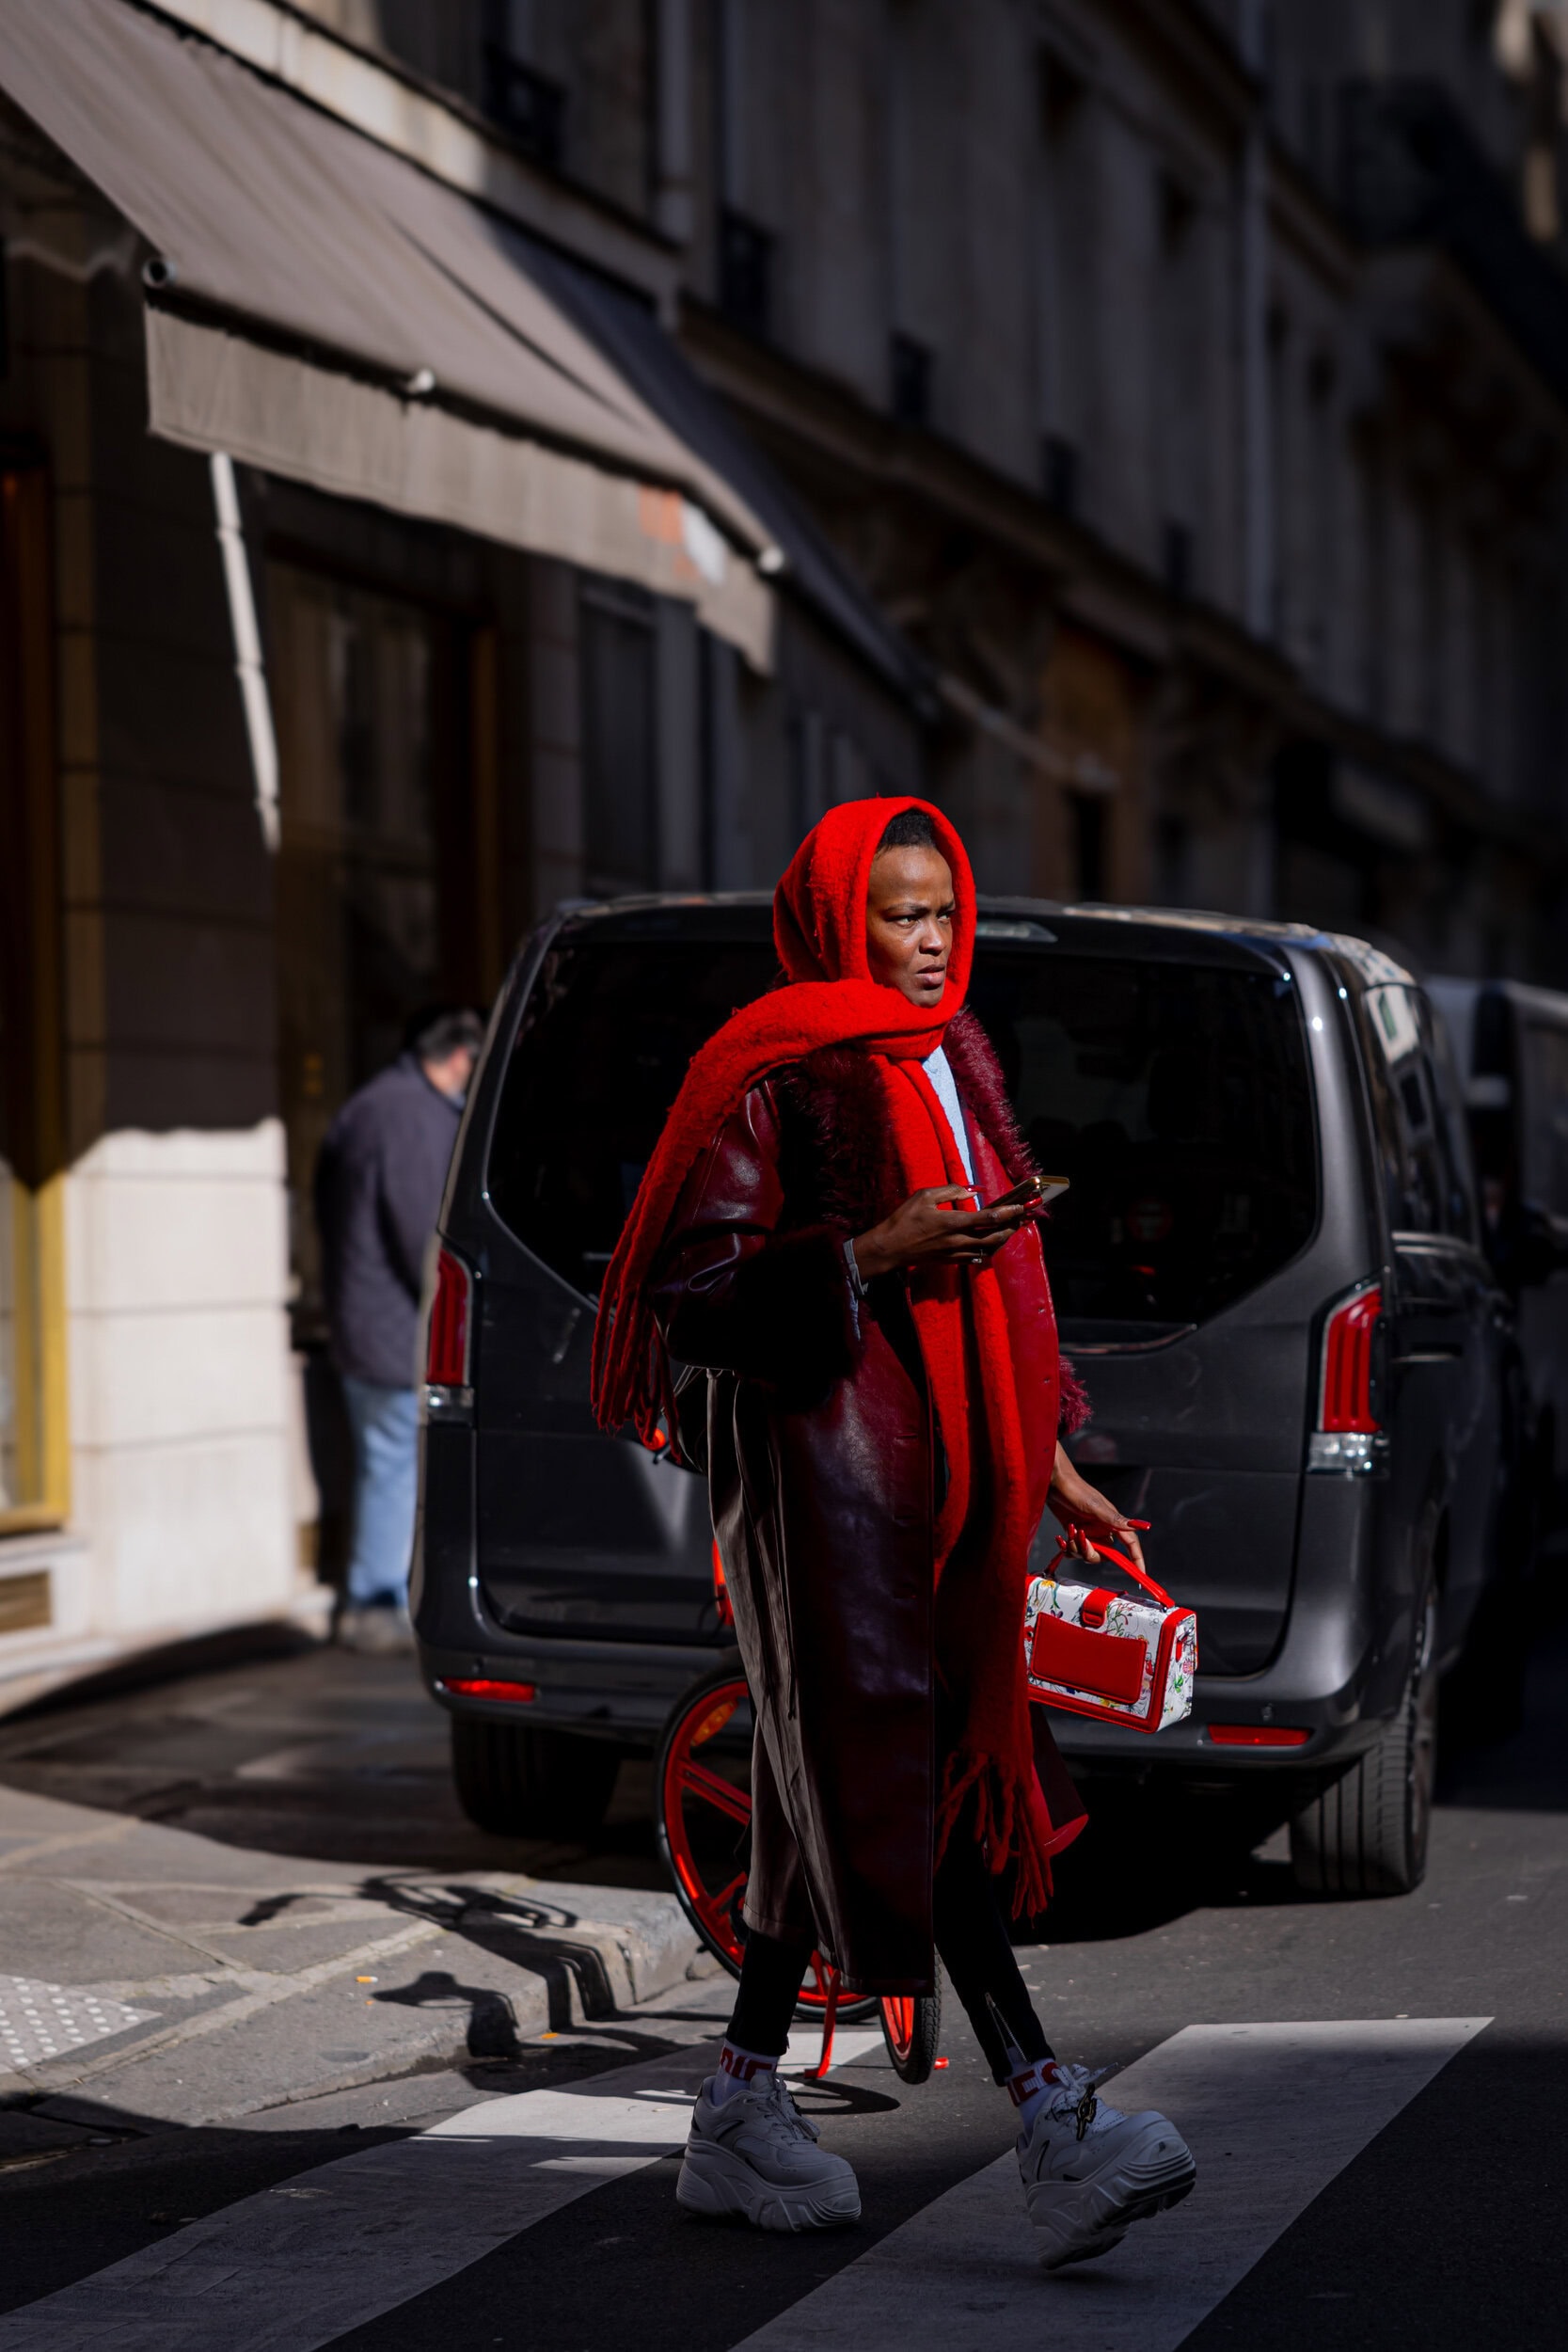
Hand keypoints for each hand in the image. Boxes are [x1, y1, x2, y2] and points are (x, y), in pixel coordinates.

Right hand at [852, 1186, 1030, 1281]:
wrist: (889, 1248)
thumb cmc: (904, 1219)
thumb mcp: (924, 1196)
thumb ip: (949, 1191)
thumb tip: (971, 1191)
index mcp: (952, 1222)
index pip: (988, 1218)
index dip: (1008, 1213)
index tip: (1021, 1207)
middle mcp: (958, 1240)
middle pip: (994, 1237)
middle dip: (1011, 1228)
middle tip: (1022, 1219)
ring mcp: (955, 1253)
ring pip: (987, 1250)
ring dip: (1002, 1240)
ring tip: (1011, 1230)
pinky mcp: (950, 1261)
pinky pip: (976, 1257)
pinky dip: (988, 1250)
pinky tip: (991, 1243)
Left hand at [1047, 1442, 1146, 1571]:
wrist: (1054, 1484)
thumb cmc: (1077, 1491)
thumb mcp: (1097, 1507)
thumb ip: (1116, 1520)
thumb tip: (1141, 1525)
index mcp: (1113, 1524)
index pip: (1131, 1545)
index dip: (1137, 1560)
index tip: (1141, 1575)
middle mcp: (1103, 1530)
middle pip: (1105, 1555)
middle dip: (1090, 1553)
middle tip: (1080, 1540)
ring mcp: (1089, 1532)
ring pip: (1088, 1555)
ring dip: (1076, 1549)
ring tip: (1069, 1533)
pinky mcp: (1075, 1533)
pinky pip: (1074, 1551)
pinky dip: (1067, 1548)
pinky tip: (1061, 1538)